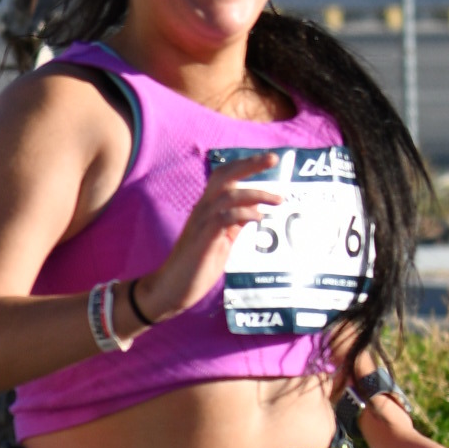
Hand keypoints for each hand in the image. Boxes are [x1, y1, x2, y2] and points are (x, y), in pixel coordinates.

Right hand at [127, 160, 278, 325]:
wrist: (171, 288)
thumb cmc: (196, 266)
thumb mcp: (222, 240)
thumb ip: (235, 224)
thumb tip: (255, 209)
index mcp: (206, 208)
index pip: (224, 177)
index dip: (245, 165)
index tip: (269, 160)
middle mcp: (202, 210)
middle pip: (224, 176)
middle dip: (249, 165)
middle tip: (273, 159)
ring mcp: (201, 224)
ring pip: (228, 196)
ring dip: (256, 194)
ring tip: (277, 200)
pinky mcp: (202, 239)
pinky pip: (224, 218)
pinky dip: (243, 214)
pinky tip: (258, 218)